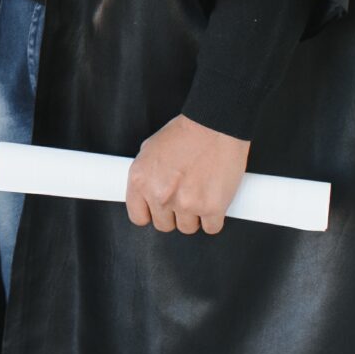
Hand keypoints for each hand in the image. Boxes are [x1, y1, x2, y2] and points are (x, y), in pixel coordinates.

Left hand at [126, 115, 251, 233]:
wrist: (216, 125)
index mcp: (140, 180)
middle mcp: (160, 195)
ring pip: (188, 227)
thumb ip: (146, 175)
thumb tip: (145, 194)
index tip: (159, 210)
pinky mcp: (212, 208)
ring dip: (195, 215)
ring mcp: (186, 203)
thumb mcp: (150, 149)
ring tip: (201, 193)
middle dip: (174, 213)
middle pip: (164, 225)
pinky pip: (211, 228)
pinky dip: (214, 218)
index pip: (138, 217)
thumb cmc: (186, 132)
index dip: (151, 213)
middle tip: (185, 195)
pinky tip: (215, 200)